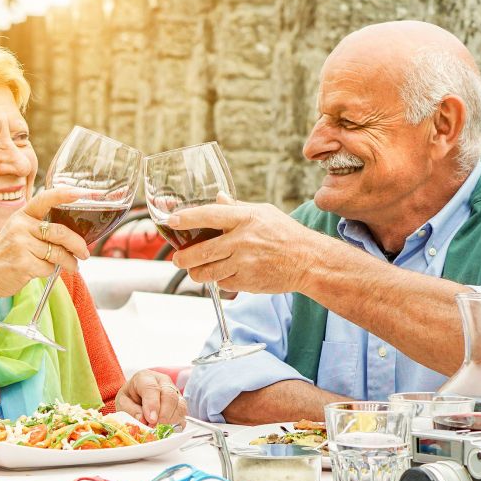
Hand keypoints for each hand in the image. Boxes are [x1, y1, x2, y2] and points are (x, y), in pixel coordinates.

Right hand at [0, 188, 89, 298]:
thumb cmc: (7, 254)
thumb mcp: (19, 233)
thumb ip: (40, 229)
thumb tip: (75, 235)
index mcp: (21, 216)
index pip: (44, 199)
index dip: (64, 194)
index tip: (81, 192)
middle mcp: (20, 226)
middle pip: (60, 232)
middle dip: (78, 244)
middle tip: (84, 253)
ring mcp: (20, 245)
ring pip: (58, 253)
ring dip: (70, 262)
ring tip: (72, 266)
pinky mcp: (23, 263)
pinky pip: (49, 267)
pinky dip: (51, 271)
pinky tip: (42, 271)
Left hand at [115, 370, 186, 427]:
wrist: (136, 395)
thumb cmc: (130, 397)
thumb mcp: (123, 402)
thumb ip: (131, 410)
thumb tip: (144, 421)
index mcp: (145, 378)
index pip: (152, 388)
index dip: (152, 405)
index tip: (151, 420)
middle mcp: (162, 382)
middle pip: (169, 396)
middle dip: (163, 415)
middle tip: (155, 427)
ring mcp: (174, 391)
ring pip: (180, 405)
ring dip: (171, 420)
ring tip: (160, 429)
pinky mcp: (180, 403)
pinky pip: (184, 414)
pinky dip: (177, 423)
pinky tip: (167, 429)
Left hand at [169, 194, 320, 293]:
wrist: (308, 261)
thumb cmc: (286, 234)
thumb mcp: (263, 213)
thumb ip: (237, 207)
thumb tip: (218, 197)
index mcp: (245, 218)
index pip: (208, 215)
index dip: (186, 218)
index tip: (171, 221)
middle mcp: (242, 241)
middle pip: (201, 251)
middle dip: (183, 258)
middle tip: (178, 259)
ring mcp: (244, 263)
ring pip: (207, 272)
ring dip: (196, 273)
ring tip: (194, 270)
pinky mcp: (247, 281)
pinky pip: (222, 283)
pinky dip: (219, 280)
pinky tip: (225, 274)